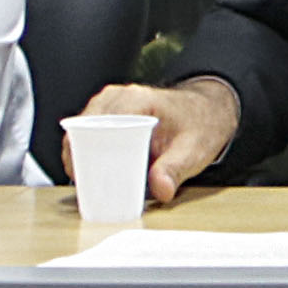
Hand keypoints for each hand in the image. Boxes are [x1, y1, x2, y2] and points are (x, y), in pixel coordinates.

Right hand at [81, 77, 238, 206]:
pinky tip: (91, 170)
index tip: (82, 175)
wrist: (208, 110)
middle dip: (78, 156)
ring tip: (85, 181)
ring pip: (80, 130)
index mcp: (136, 100)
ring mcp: (111, 103)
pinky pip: (88, 131)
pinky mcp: (110, 113)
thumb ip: (175, 169)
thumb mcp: (193, 150)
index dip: (85, 150)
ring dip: (80, 154)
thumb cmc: (201, 125)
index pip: (97, 124)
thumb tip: (161, 190)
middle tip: (84, 185)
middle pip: (83, 127)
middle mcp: (118, 97)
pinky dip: (86, 150)